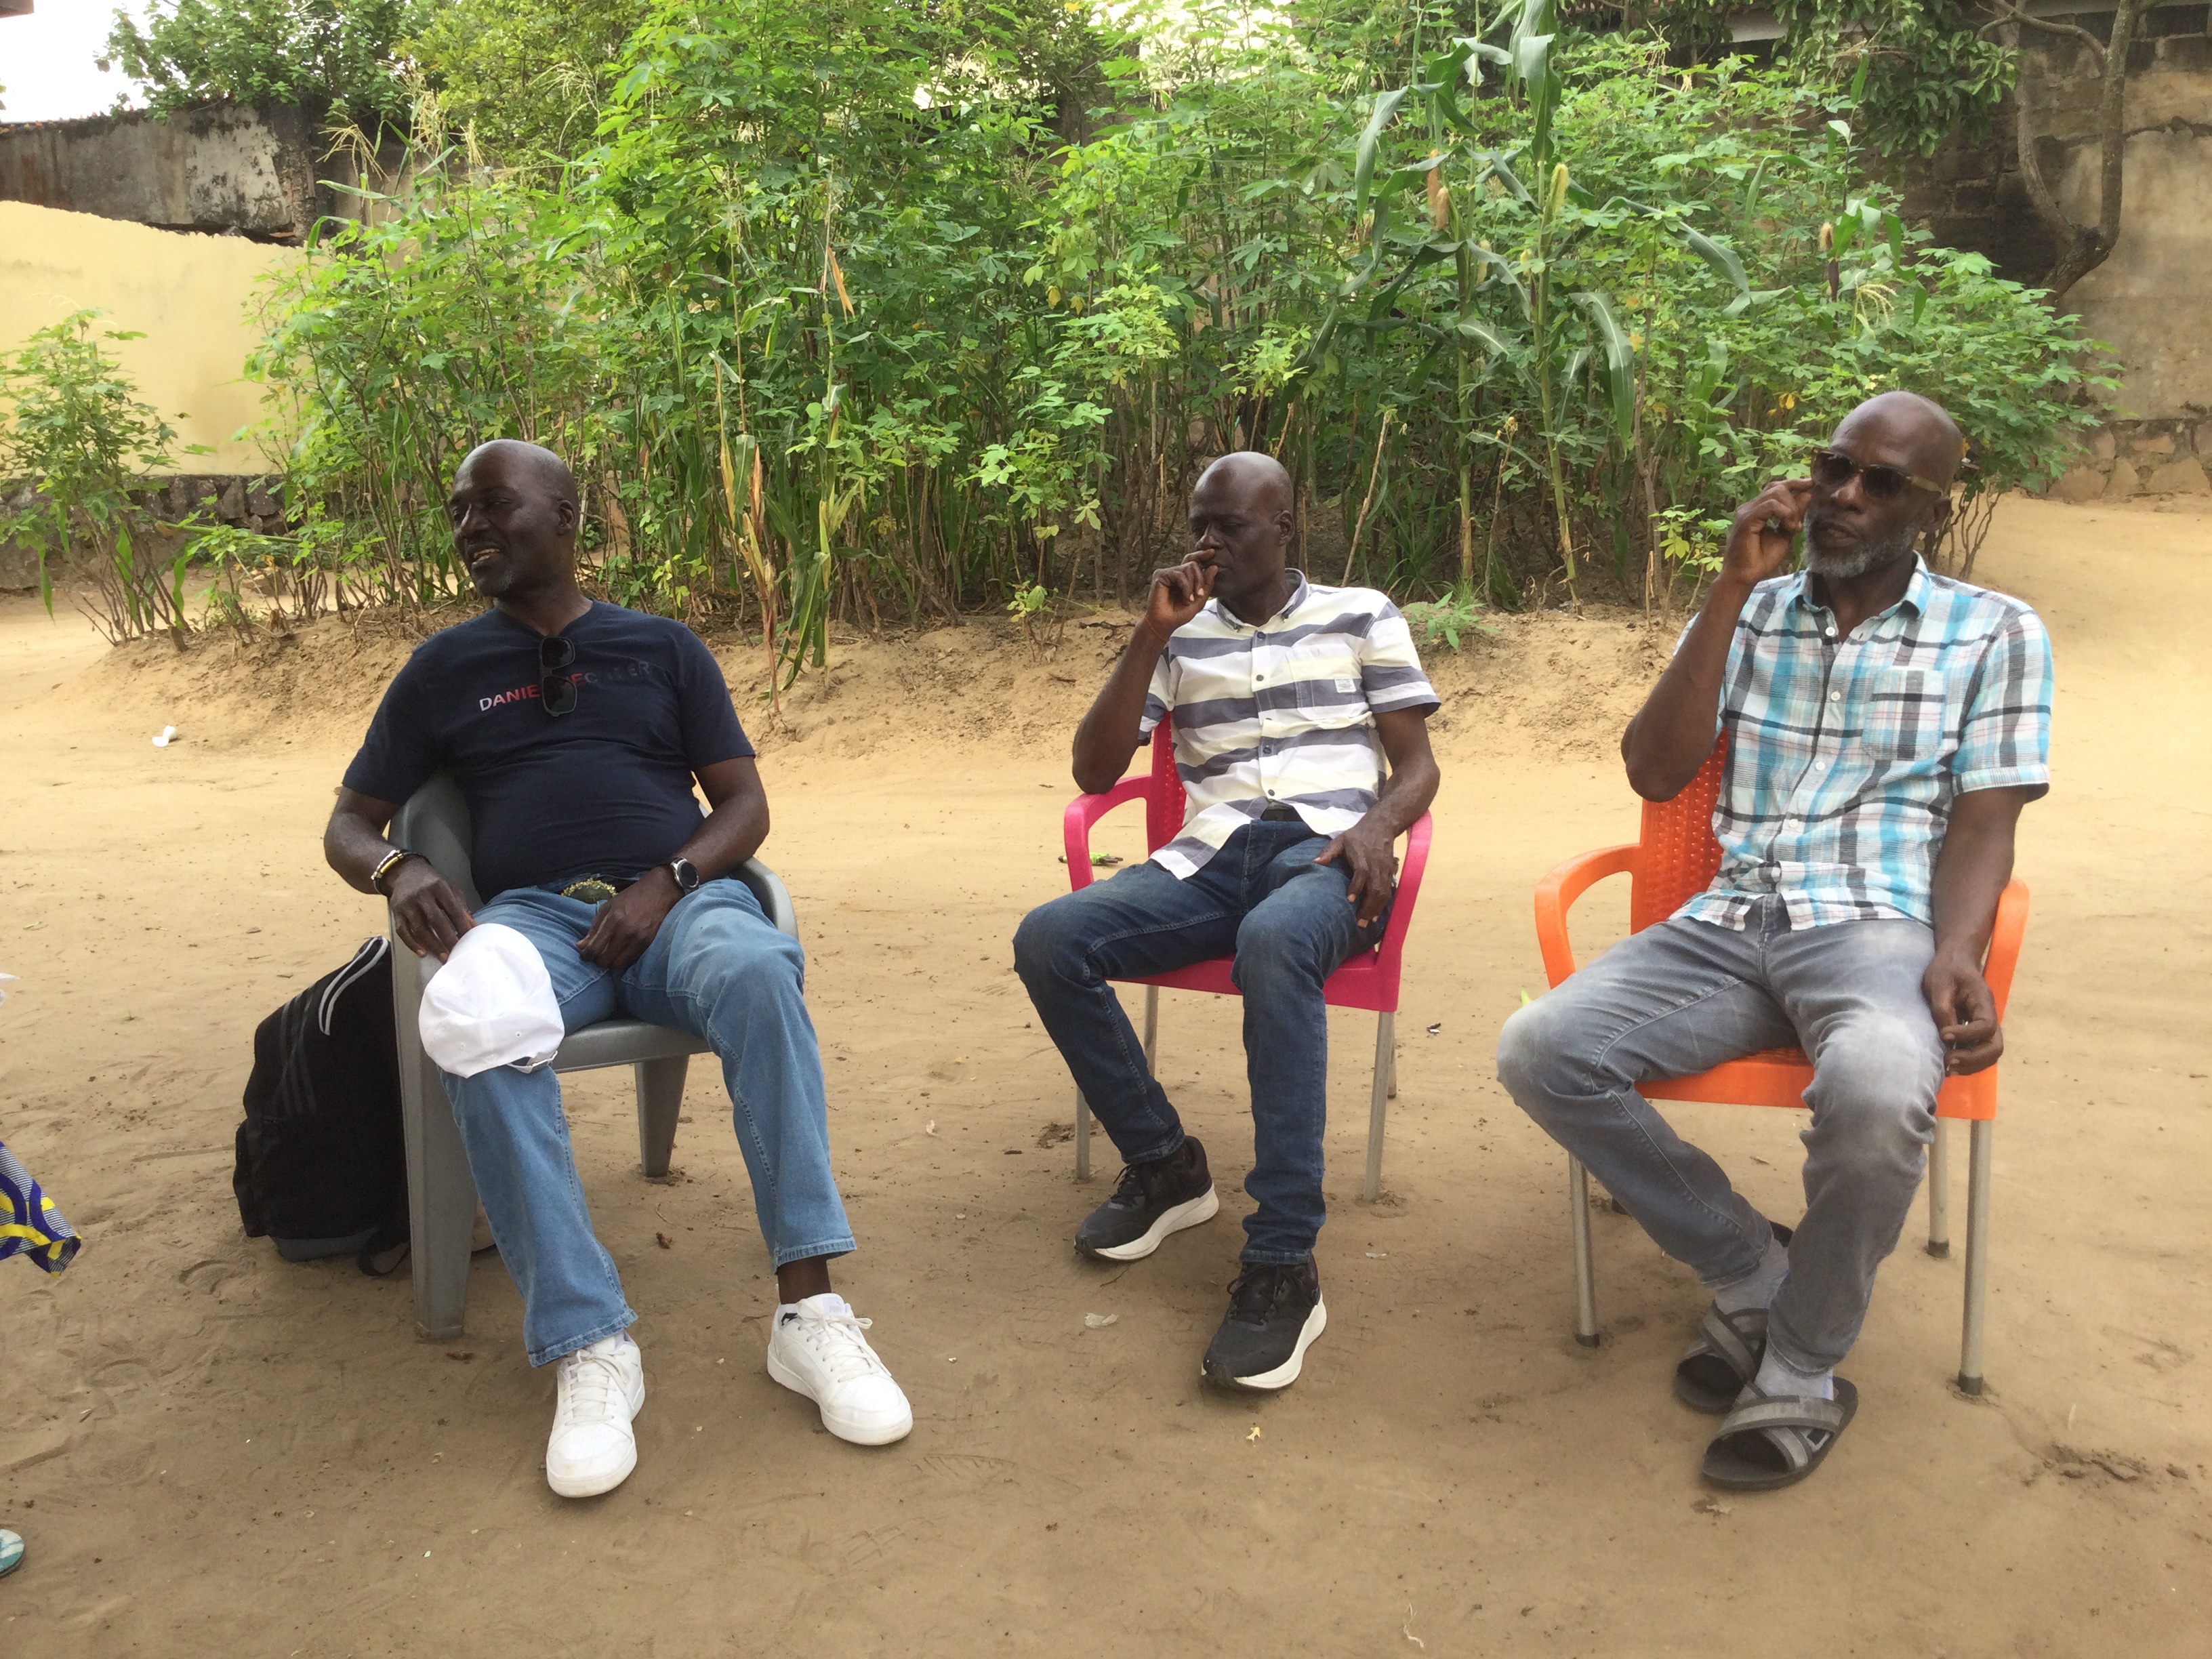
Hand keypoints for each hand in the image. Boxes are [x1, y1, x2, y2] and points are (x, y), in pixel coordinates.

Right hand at [387, 859, 476, 961]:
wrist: (403, 872)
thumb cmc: (432, 882)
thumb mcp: (449, 888)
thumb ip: (461, 907)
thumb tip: (474, 927)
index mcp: (439, 887)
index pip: (453, 909)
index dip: (461, 925)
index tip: (469, 939)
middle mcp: (422, 895)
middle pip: (436, 920)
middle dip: (447, 938)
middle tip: (456, 952)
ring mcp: (407, 904)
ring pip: (419, 928)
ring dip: (432, 944)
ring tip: (443, 957)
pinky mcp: (396, 912)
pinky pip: (402, 931)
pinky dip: (412, 944)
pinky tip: (422, 953)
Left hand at [576, 868, 680, 970]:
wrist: (660, 891)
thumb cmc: (632, 897)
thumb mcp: (609, 906)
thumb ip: (594, 927)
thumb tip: (580, 946)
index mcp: (613, 920)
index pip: (594, 948)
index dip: (586, 956)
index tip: (585, 955)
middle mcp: (626, 932)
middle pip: (606, 960)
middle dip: (598, 961)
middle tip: (597, 956)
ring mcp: (639, 939)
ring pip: (619, 964)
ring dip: (611, 962)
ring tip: (609, 955)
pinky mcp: (649, 943)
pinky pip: (631, 960)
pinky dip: (624, 959)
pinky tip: (621, 952)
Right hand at [1142, 557, 1214, 642]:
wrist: (1165, 623)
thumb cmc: (1179, 614)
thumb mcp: (1199, 600)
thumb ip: (1207, 584)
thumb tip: (1214, 567)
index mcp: (1183, 577)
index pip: (1193, 561)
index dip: (1202, 555)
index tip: (1212, 552)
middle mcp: (1175, 572)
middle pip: (1193, 564)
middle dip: (1200, 579)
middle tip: (1200, 594)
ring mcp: (1167, 573)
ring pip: (1188, 568)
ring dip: (1193, 585)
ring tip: (1190, 599)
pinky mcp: (1160, 575)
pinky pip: (1179, 574)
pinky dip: (1186, 586)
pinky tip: (1186, 598)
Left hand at [1314, 819, 1398, 929]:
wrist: (1381, 826)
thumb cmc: (1357, 836)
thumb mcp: (1340, 840)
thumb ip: (1328, 852)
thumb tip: (1314, 863)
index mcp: (1362, 856)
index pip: (1362, 873)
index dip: (1357, 886)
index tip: (1349, 900)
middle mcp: (1376, 864)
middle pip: (1375, 887)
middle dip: (1368, 906)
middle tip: (1359, 922)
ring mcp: (1385, 869)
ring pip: (1383, 892)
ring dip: (1376, 908)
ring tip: (1367, 922)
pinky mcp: (1391, 872)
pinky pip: (1388, 890)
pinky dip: (1383, 904)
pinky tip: (1376, 915)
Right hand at [1722, 477, 1813, 590]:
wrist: (1745, 575)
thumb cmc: (1761, 559)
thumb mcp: (1785, 534)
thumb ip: (1794, 515)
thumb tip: (1807, 494)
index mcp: (1758, 509)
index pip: (1776, 487)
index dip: (1794, 483)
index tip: (1811, 483)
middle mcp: (1750, 506)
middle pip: (1777, 487)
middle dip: (1795, 500)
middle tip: (1797, 524)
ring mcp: (1747, 511)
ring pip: (1775, 493)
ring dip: (1791, 509)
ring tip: (1793, 528)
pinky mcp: (1746, 519)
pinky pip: (1770, 505)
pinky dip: (1784, 513)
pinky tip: (1787, 526)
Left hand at [1923, 950, 2002, 1074]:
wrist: (1955, 961)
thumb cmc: (1947, 970)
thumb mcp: (1939, 984)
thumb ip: (1943, 1009)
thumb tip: (1945, 1036)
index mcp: (1983, 1001)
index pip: (1985, 1025)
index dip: (1967, 1034)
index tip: (1944, 1035)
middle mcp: (1989, 1016)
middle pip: (1995, 1046)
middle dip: (1974, 1058)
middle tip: (1948, 1061)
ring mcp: (1984, 1026)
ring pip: (1990, 1053)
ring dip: (1972, 1064)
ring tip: (1948, 1068)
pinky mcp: (1976, 1032)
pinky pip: (1980, 1051)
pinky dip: (1969, 1062)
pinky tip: (1950, 1066)